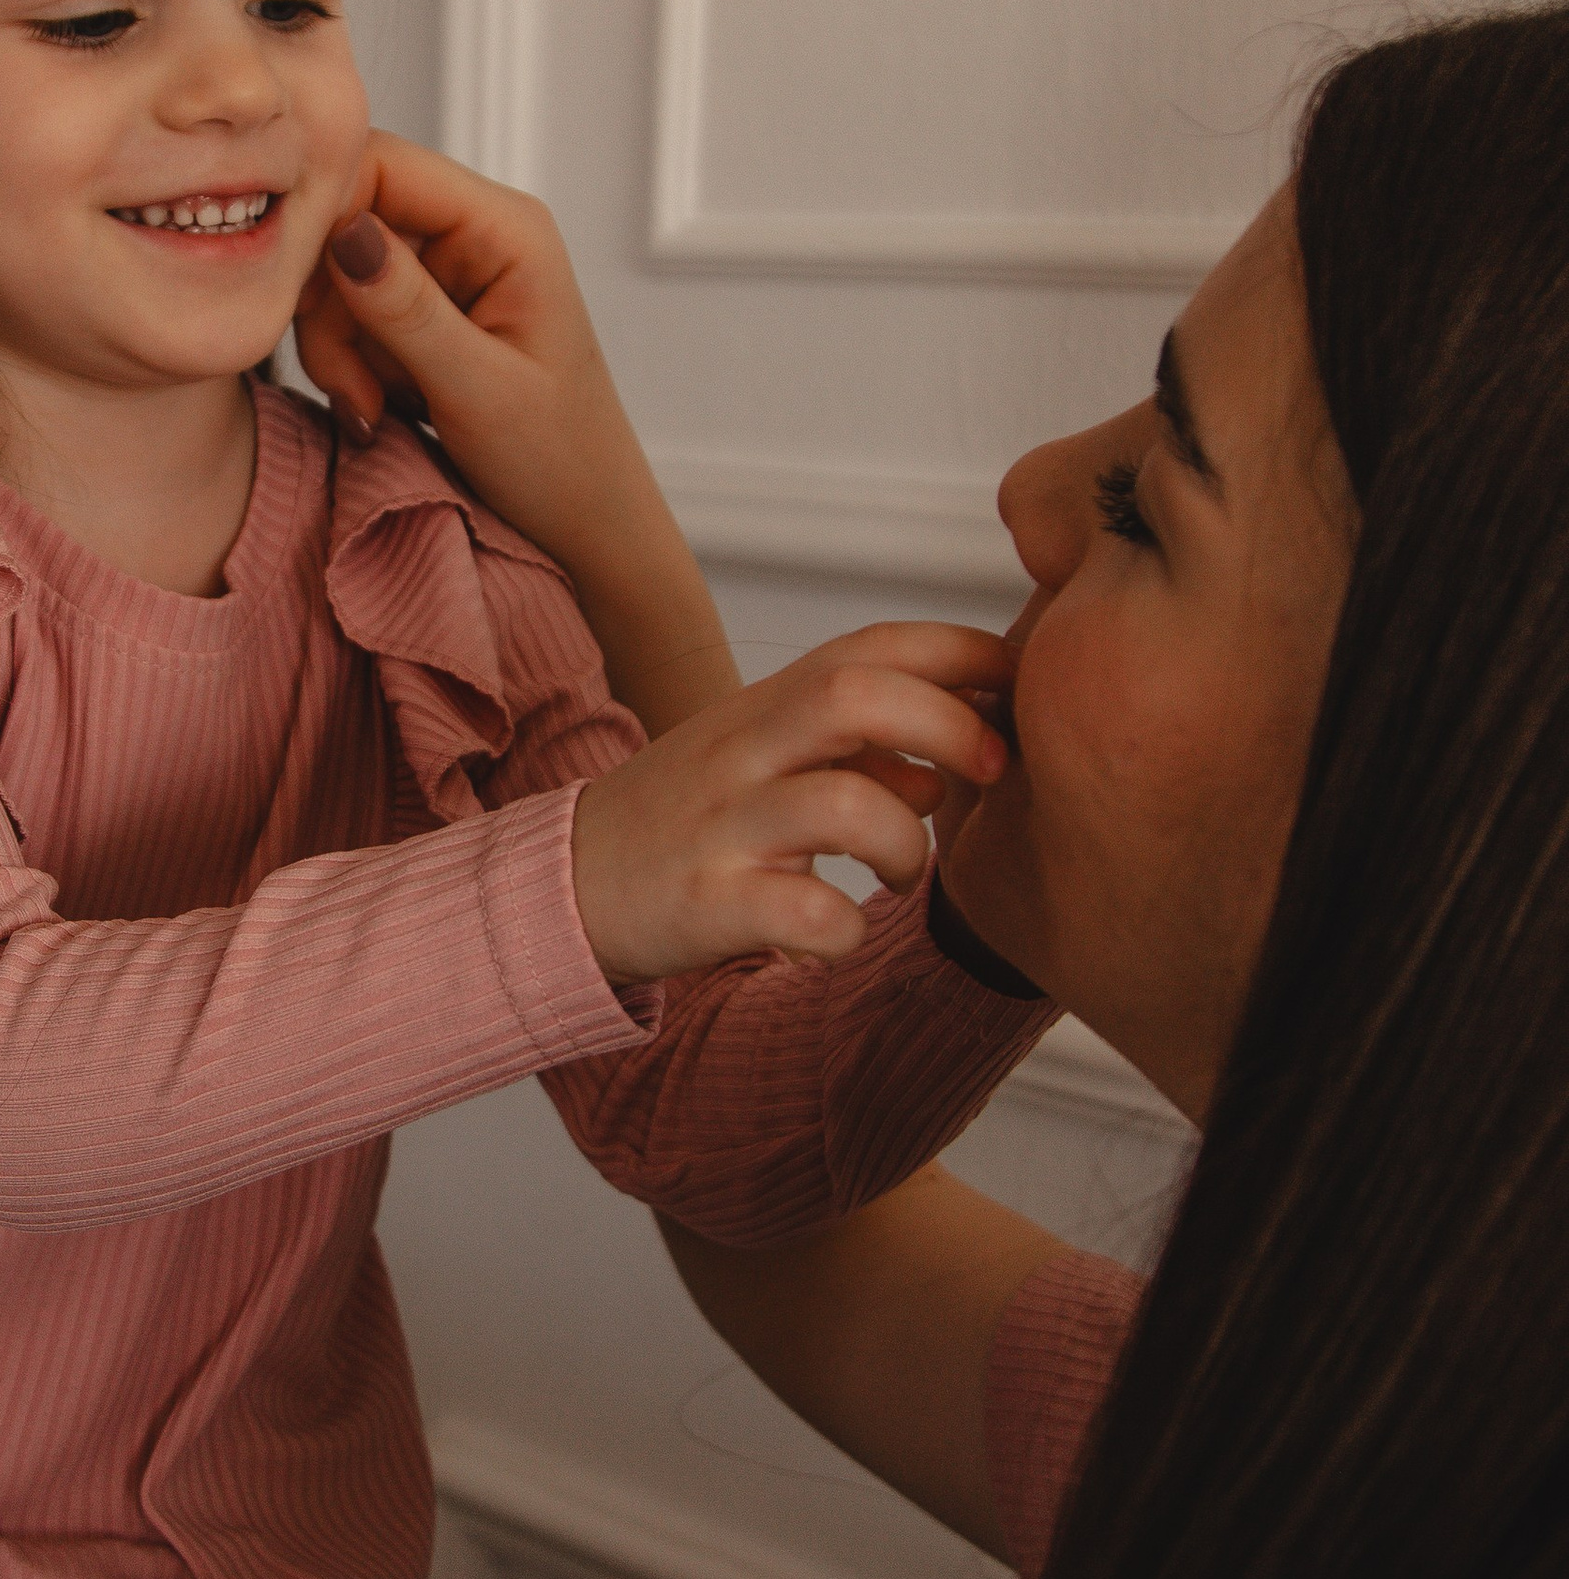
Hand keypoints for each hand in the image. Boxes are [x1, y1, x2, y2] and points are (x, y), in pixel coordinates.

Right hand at [294, 130, 619, 499]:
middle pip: (347, 221)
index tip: (298, 295)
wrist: (583, 521)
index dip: (323, 213)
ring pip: (337, 276)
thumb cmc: (558, 458)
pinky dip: (347, 364)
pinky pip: (351, 315)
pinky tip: (378, 409)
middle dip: (329, 306)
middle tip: (351, 387)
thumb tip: (343, 232)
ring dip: (336, 348)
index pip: (382, 163)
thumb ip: (408, 309)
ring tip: (373, 410)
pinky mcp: (424, 312)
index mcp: (504, 226)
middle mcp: (472, 232)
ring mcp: (445, 271)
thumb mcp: (479, 388)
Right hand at [569, 623, 1014, 984]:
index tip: (1017, 688)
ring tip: (905, 872)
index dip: (963, 651)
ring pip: (841, 805)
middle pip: (854, 695)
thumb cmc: (686, 818)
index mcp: (767, 706)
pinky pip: (802, 914)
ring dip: (907, 841)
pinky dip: (847, 930)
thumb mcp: (764, 755)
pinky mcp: (708, 904)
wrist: (562, 883)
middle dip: (948, 724)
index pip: (875, 644)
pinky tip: (843, 934)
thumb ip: (857, 745)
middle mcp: (743, 752)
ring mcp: (724, 827)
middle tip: (989, 775)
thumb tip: (952, 760)